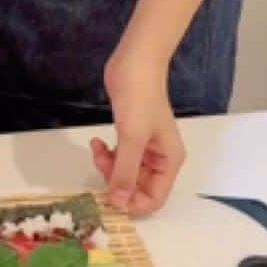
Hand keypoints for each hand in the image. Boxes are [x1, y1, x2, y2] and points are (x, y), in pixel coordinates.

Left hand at [91, 43, 185, 215]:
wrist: (135, 62)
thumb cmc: (139, 98)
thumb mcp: (132, 138)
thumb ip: (125, 173)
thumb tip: (119, 205)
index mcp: (169, 161)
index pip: (154, 199)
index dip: (132, 204)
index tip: (109, 197)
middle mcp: (159, 159)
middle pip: (137, 188)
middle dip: (116, 181)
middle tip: (101, 162)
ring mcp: (144, 148)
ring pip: (125, 174)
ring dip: (108, 167)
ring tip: (98, 148)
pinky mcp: (130, 137)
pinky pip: (118, 159)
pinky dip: (107, 155)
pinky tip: (97, 142)